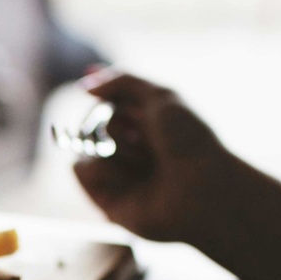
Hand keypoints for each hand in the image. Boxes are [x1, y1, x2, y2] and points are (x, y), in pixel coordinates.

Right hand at [73, 71, 235, 245]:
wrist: (200, 191)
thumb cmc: (188, 143)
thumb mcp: (161, 96)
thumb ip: (121, 82)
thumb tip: (83, 86)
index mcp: (146, 125)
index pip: (109, 101)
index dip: (115, 101)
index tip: (140, 111)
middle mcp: (129, 149)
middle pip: (94, 120)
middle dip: (117, 125)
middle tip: (148, 140)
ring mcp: (115, 173)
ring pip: (86, 142)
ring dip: (117, 148)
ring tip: (146, 166)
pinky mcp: (103, 198)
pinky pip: (80, 167)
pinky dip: (103, 169)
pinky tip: (130, 182)